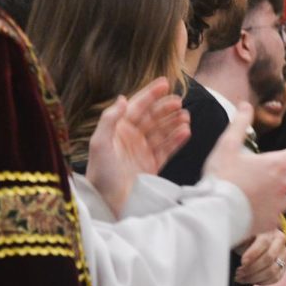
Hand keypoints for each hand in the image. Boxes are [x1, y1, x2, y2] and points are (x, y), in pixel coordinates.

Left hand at [87, 77, 189, 216]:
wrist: (110, 203)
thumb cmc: (101, 174)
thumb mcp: (99, 144)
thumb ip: (110, 120)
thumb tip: (124, 98)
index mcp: (118, 130)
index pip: (137, 107)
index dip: (150, 93)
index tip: (165, 82)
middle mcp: (131, 139)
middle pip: (152, 117)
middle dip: (165, 108)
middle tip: (179, 101)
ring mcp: (143, 152)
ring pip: (162, 131)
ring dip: (174, 122)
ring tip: (186, 116)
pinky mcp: (152, 166)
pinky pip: (167, 149)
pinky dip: (177, 140)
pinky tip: (186, 132)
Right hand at [203, 103, 285, 240]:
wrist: (214, 213)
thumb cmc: (222, 177)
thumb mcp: (227, 145)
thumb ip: (239, 124)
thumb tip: (245, 105)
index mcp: (277, 165)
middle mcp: (283, 186)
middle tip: (273, 172)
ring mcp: (278, 206)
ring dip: (279, 194)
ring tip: (260, 192)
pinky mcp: (270, 223)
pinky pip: (275, 216)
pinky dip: (269, 211)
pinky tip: (254, 208)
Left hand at [235, 229, 285, 284]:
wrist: (261, 237)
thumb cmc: (248, 235)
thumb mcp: (243, 233)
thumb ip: (238, 237)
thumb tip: (225, 245)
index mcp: (269, 230)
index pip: (264, 243)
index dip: (252, 254)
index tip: (242, 262)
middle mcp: (279, 241)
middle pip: (269, 258)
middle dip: (251, 269)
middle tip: (238, 273)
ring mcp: (284, 255)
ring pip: (272, 271)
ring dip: (255, 278)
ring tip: (241, 278)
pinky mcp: (284, 266)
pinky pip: (275, 278)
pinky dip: (261, 282)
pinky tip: (250, 280)